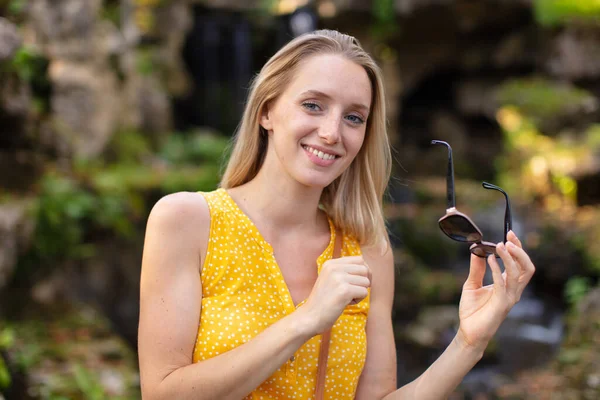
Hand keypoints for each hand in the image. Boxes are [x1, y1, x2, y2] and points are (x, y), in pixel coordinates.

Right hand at [300, 256, 370, 334]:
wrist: (310, 316)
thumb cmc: (322, 301)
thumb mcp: (329, 279)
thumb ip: (344, 271)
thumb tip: (367, 270)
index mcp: (331, 263)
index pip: (359, 260)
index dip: (363, 272)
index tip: (358, 283)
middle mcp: (334, 267)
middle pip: (364, 269)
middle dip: (364, 282)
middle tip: (354, 292)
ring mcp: (339, 278)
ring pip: (366, 282)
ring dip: (360, 292)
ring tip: (346, 298)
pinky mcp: (344, 290)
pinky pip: (364, 292)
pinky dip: (358, 300)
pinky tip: (346, 303)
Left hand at [456, 231, 535, 350]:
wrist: (468, 332)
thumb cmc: (472, 311)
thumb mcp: (471, 284)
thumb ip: (476, 268)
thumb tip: (477, 250)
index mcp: (507, 284)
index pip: (520, 263)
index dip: (518, 247)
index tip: (509, 233)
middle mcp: (513, 290)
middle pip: (527, 267)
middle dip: (520, 251)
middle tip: (508, 238)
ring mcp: (510, 297)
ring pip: (519, 273)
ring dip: (510, 257)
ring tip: (500, 245)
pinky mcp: (502, 304)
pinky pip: (503, 283)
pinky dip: (497, 269)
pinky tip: (490, 259)